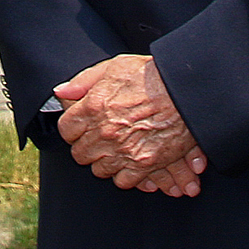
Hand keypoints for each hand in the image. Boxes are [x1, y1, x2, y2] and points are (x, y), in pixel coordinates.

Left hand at [54, 56, 205, 196]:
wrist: (187, 90)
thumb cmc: (153, 75)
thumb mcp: (115, 66)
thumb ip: (84, 81)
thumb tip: (61, 92)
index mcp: (93, 106)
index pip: (66, 130)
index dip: (74, 129)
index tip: (83, 128)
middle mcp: (104, 131)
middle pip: (80, 153)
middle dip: (89, 146)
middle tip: (100, 140)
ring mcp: (122, 151)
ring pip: (100, 169)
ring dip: (106, 161)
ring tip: (118, 150)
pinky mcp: (143, 164)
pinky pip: (122, 181)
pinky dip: (126, 174)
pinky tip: (131, 162)